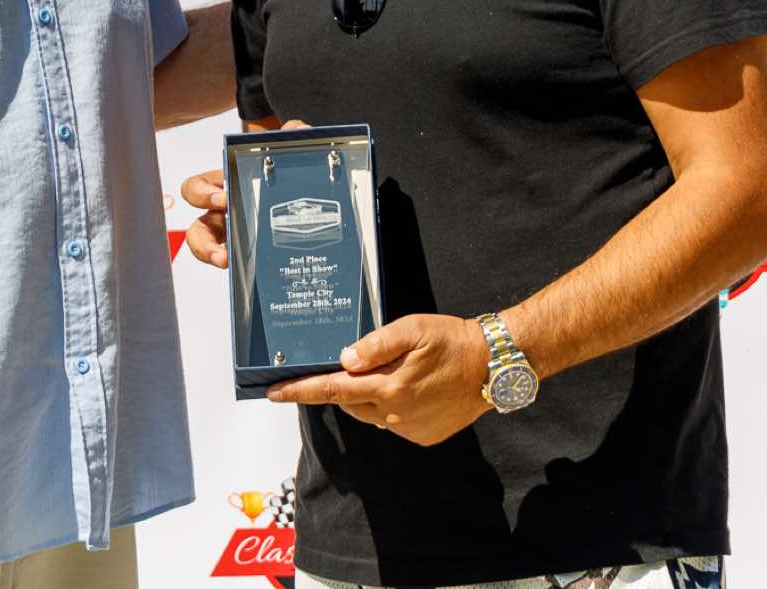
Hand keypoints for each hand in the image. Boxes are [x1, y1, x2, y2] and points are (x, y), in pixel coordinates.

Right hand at [180, 122, 309, 268]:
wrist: (307, 188)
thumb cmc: (282, 169)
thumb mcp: (287, 150)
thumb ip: (293, 135)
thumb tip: (295, 129)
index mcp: (225, 185)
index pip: (197, 188)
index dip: (201, 194)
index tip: (220, 199)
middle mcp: (224, 213)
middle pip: (197, 231)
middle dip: (203, 243)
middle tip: (222, 250)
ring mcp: (237, 237)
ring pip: (210, 253)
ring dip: (214, 260)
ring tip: (228, 266)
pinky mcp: (253, 256)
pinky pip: (240, 268)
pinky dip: (242, 273)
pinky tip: (257, 276)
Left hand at [266, 314, 492, 447]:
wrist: (495, 366)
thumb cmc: (452, 341)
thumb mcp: (412, 329)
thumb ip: (375, 345)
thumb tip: (343, 359)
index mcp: (388, 388)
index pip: (332, 391)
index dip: (299, 391)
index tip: (271, 393)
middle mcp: (395, 415)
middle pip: (350, 403)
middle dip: (340, 387)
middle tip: (346, 366)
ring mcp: (410, 429)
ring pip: (370, 414)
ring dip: (367, 396)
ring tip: (389, 371)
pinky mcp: (424, 436)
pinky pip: (393, 423)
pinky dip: (390, 407)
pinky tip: (410, 387)